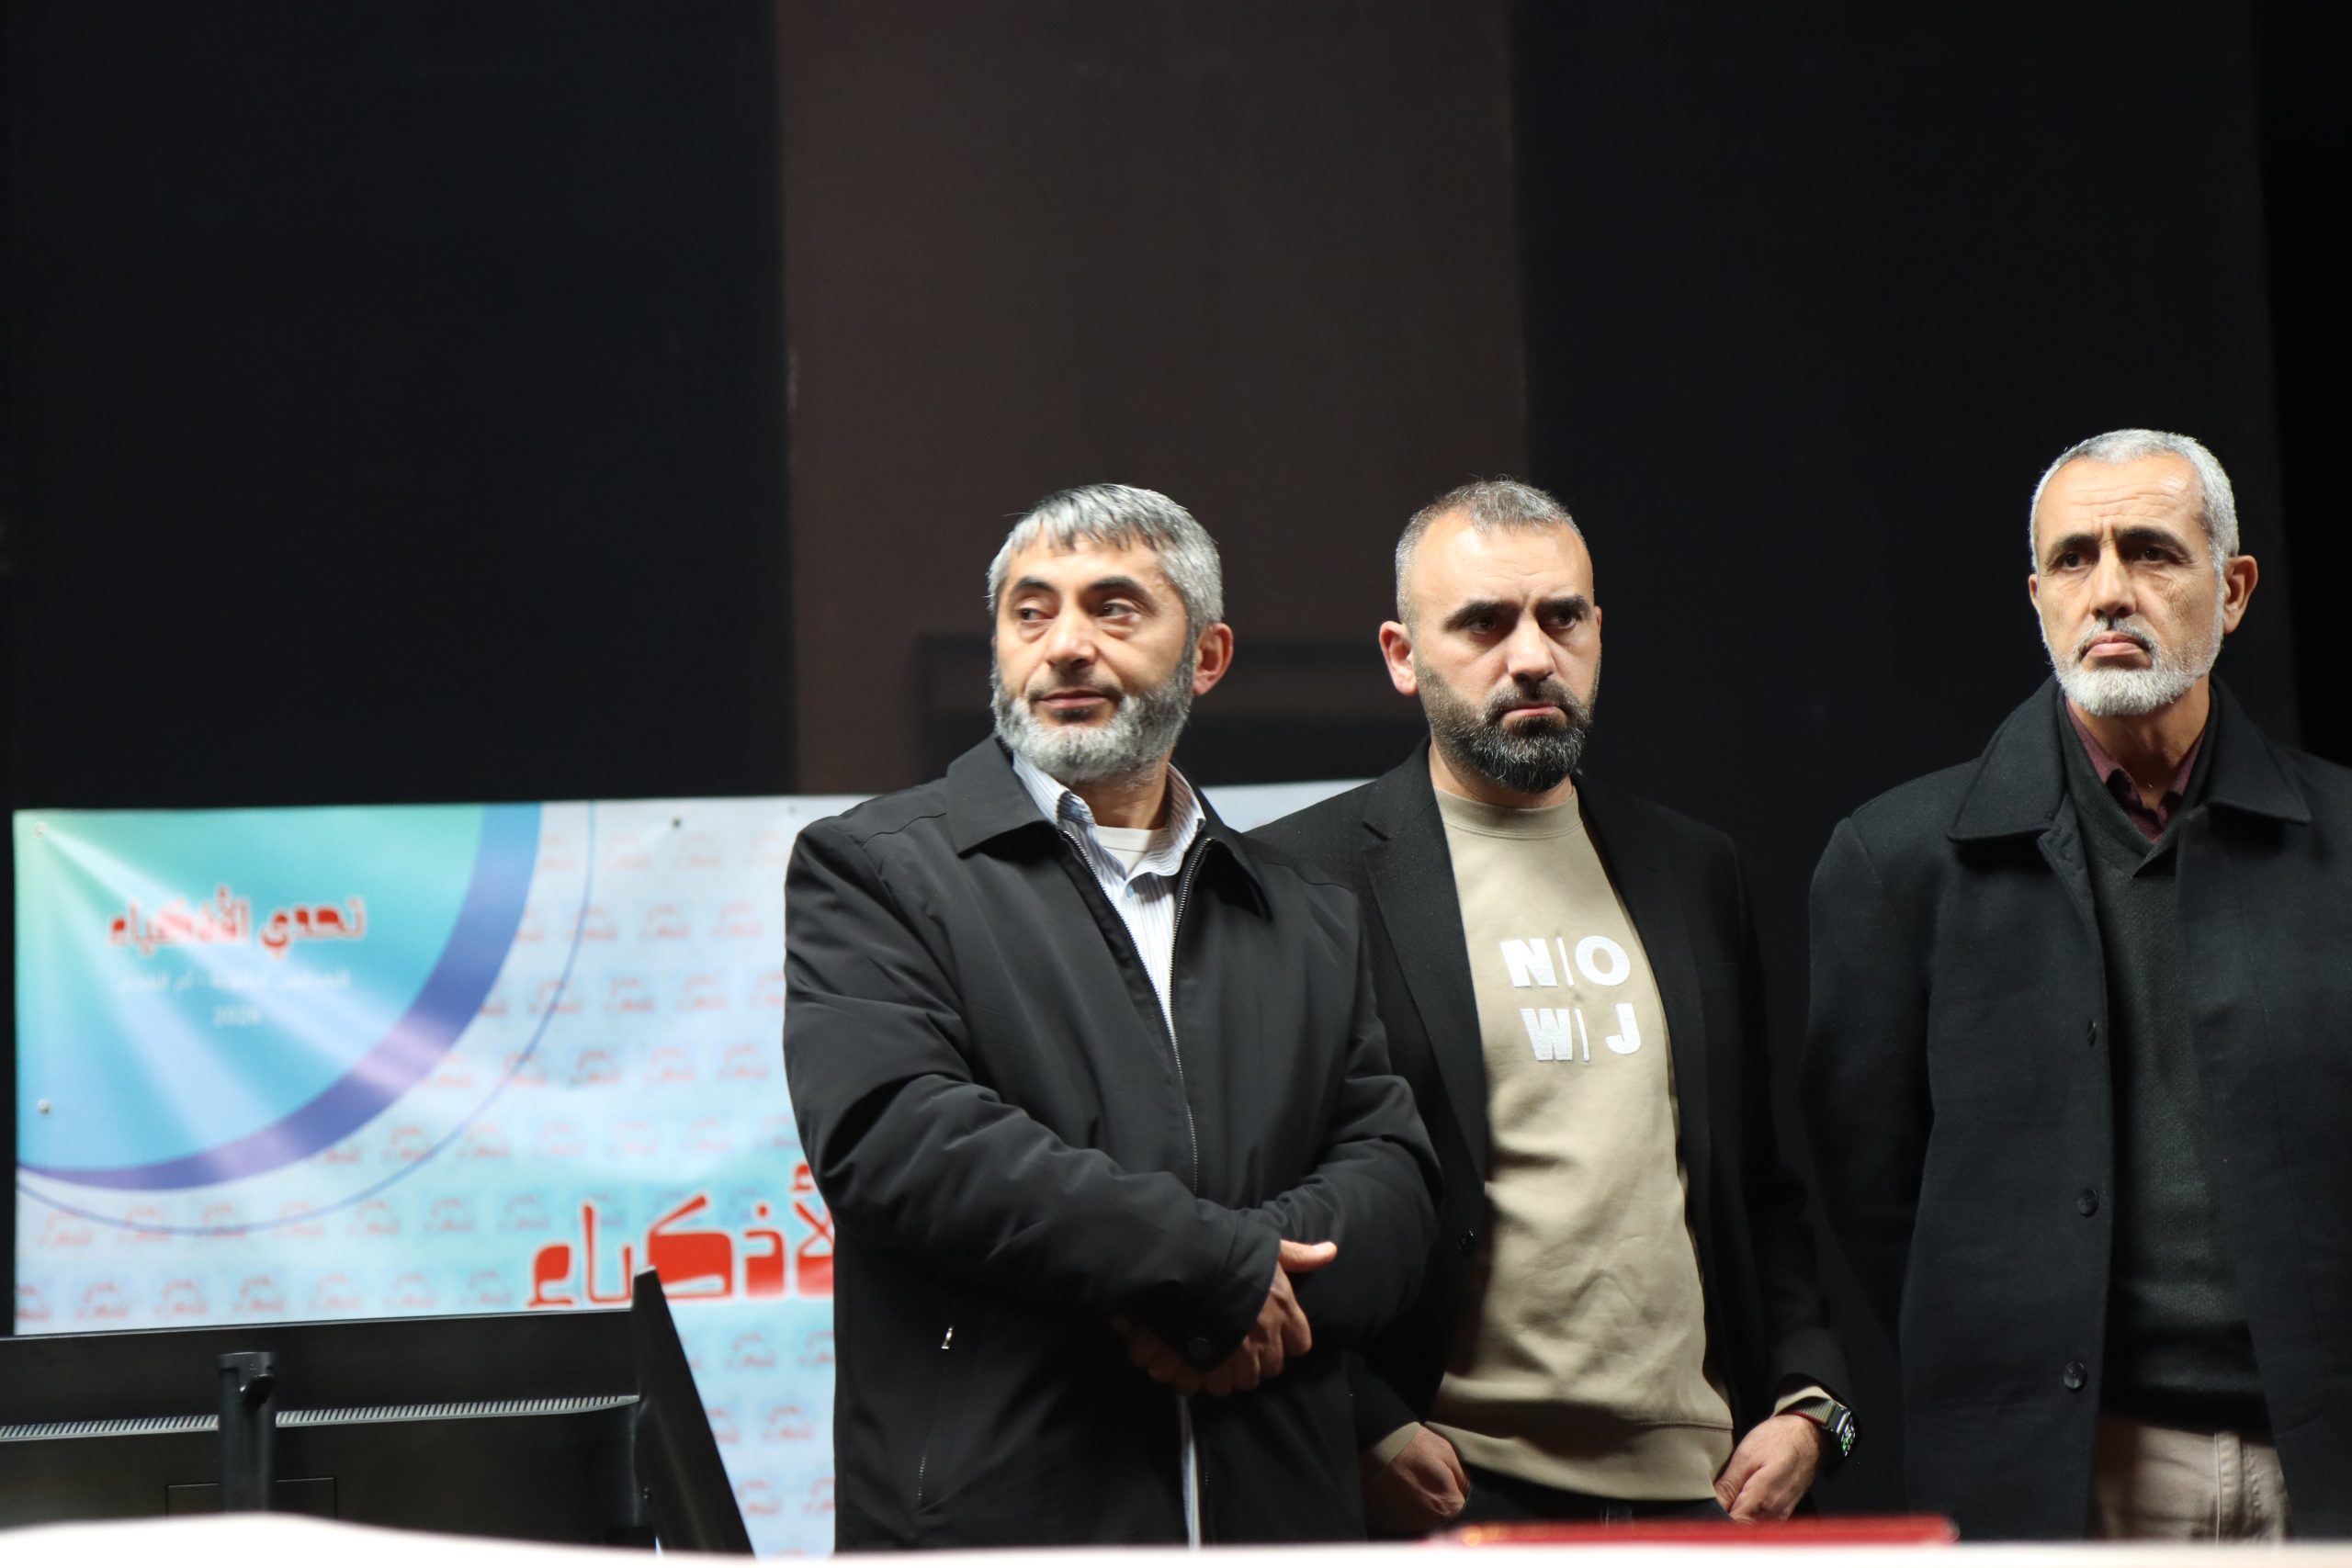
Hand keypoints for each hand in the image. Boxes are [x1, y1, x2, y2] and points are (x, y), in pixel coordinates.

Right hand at [1110, 1238, 1336, 1396]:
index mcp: (1284, 1310)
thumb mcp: (1269, 1248)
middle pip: (1273, 1367)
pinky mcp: (1214, 1364)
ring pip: (1246, 1380)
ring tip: (1219, 1360)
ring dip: (1234, 1373)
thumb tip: (1331, 1251)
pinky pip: (1219, 1385)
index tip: (1274, 1334)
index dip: (1286, 1341)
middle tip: (1242, 1347)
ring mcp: (1241, 1354)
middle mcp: (1268, 1336)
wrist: (1190, 1267)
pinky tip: (1200, 1366)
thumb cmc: (1232, 1254)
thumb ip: (1299, 1255)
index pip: (1299, 1343)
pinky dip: (1209, 1379)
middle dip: (1259, 1360)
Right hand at [1362, 1425, 1468, 1535]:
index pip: (1459, 1510)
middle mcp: (1427, 1521)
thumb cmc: (1413, 1446)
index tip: (1442, 1483)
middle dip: (1435, 1503)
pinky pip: (1398, 1523)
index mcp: (1447, 1506)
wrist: (1377, 1443)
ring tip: (1407, 1486)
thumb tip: (1465, 1491)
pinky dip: (1398, 1511)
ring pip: (1419, 1523)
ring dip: (1417, 1509)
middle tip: (1423, 1482)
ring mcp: (1405, 1524)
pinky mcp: (1385, 1522)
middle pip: (1439, 1519)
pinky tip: (1395, 1493)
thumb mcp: (1447, 1453)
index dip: (1452, 1495)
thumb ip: (1462, 1478)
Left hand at [1713, 1413, 1822, 1520]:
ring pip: (1751, 1530)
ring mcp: (1780, 1516)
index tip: (1703, 1509)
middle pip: (1741, 1532)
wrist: (1808, 1436)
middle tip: (1711, 1501)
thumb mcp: (1745, 1456)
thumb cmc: (1777, 1441)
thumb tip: (1711, 1507)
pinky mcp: (1783, 1513)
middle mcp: (1773, 1515)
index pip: (1732, 1528)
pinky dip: (1747, 1518)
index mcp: (1761, 1501)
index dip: (1714, 1520)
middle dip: (1722, 1521)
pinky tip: (1738, 1502)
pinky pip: (1761, 1525)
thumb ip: (1728, 1486)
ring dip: (1735, 1519)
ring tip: (1724, 1499)